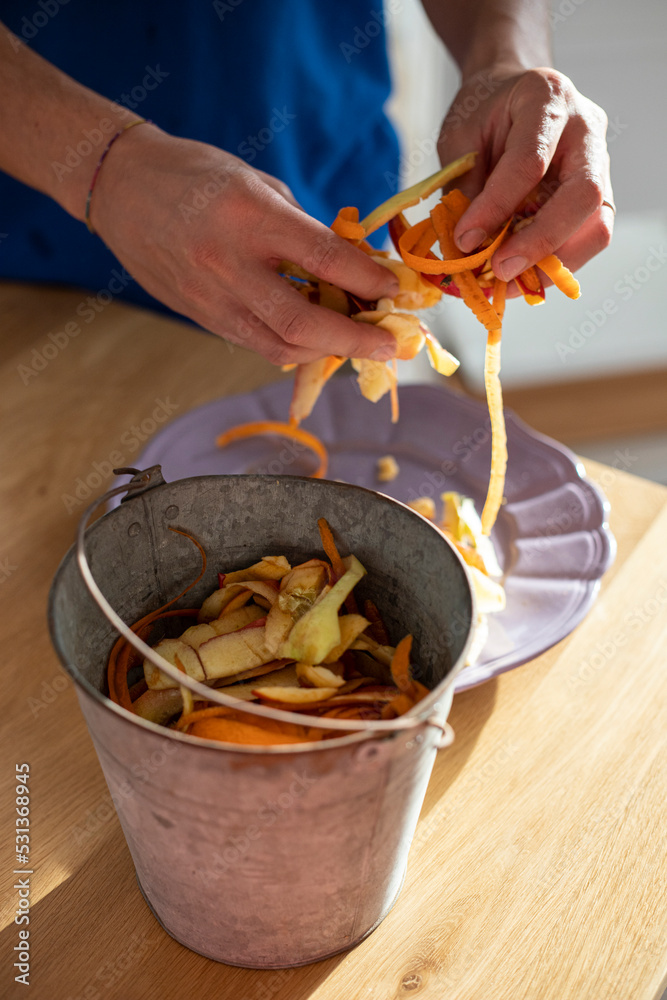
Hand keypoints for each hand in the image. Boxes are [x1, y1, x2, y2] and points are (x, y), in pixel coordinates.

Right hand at [90, 126, 399, 363]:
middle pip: (303, 323)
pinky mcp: (200, 317)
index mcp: (250, 215)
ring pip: (280, 346)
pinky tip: (316, 339)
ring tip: (356, 344)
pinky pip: (256, 344)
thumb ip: (303, 228)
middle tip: (390, 347)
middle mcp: (229, 263)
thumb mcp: (259, 183)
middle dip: (355, 341)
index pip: (324, 258)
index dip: (368, 281)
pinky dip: (293, 347)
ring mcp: (211, 297)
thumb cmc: (197, 175)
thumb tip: (352, 265)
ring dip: (326, 351)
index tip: (396, 292)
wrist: (120, 187)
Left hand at [437, 67, 613, 288]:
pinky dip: (557, 264)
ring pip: (596, 224)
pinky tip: (525, 277)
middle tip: (501, 271)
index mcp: (547, 99)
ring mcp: (600, 163)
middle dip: (540, 242)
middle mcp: (586, 129)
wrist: (511, 92)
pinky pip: (589, 237)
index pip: (529, 161)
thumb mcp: (460, 138)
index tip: (465, 241)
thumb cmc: (484, 112)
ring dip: (554, 263)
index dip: (496, 207)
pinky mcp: (599, 194)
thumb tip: (466, 248)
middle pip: (582, 195)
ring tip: (511, 283)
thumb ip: (465, 187)